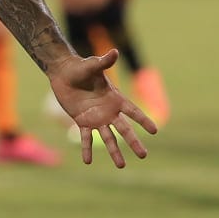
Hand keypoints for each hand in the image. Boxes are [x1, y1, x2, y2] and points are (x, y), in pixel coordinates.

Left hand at [48, 49, 156, 167]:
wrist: (64, 73)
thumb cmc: (80, 67)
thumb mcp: (92, 65)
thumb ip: (104, 62)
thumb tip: (114, 51)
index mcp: (114, 98)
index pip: (132, 111)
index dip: (143, 120)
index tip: (155, 131)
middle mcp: (108, 111)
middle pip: (124, 129)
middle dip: (134, 142)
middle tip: (144, 155)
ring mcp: (96, 118)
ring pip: (108, 138)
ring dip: (114, 152)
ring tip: (121, 166)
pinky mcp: (83, 121)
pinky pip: (85, 138)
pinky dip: (87, 149)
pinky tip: (87, 161)